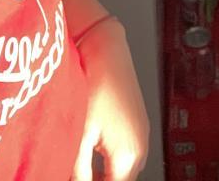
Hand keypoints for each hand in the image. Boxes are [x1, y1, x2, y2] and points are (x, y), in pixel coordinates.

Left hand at [72, 19, 148, 180]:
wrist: (106, 49)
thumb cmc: (95, 84)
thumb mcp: (80, 135)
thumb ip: (79, 170)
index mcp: (129, 154)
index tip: (79, 180)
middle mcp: (140, 147)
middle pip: (120, 180)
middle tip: (77, 174)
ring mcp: (141, 134)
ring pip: (123, 169)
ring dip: (105, 174)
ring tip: (83, 169)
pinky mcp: (136, 124)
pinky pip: (125, 153)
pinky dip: (109, 160)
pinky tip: (91, 153)